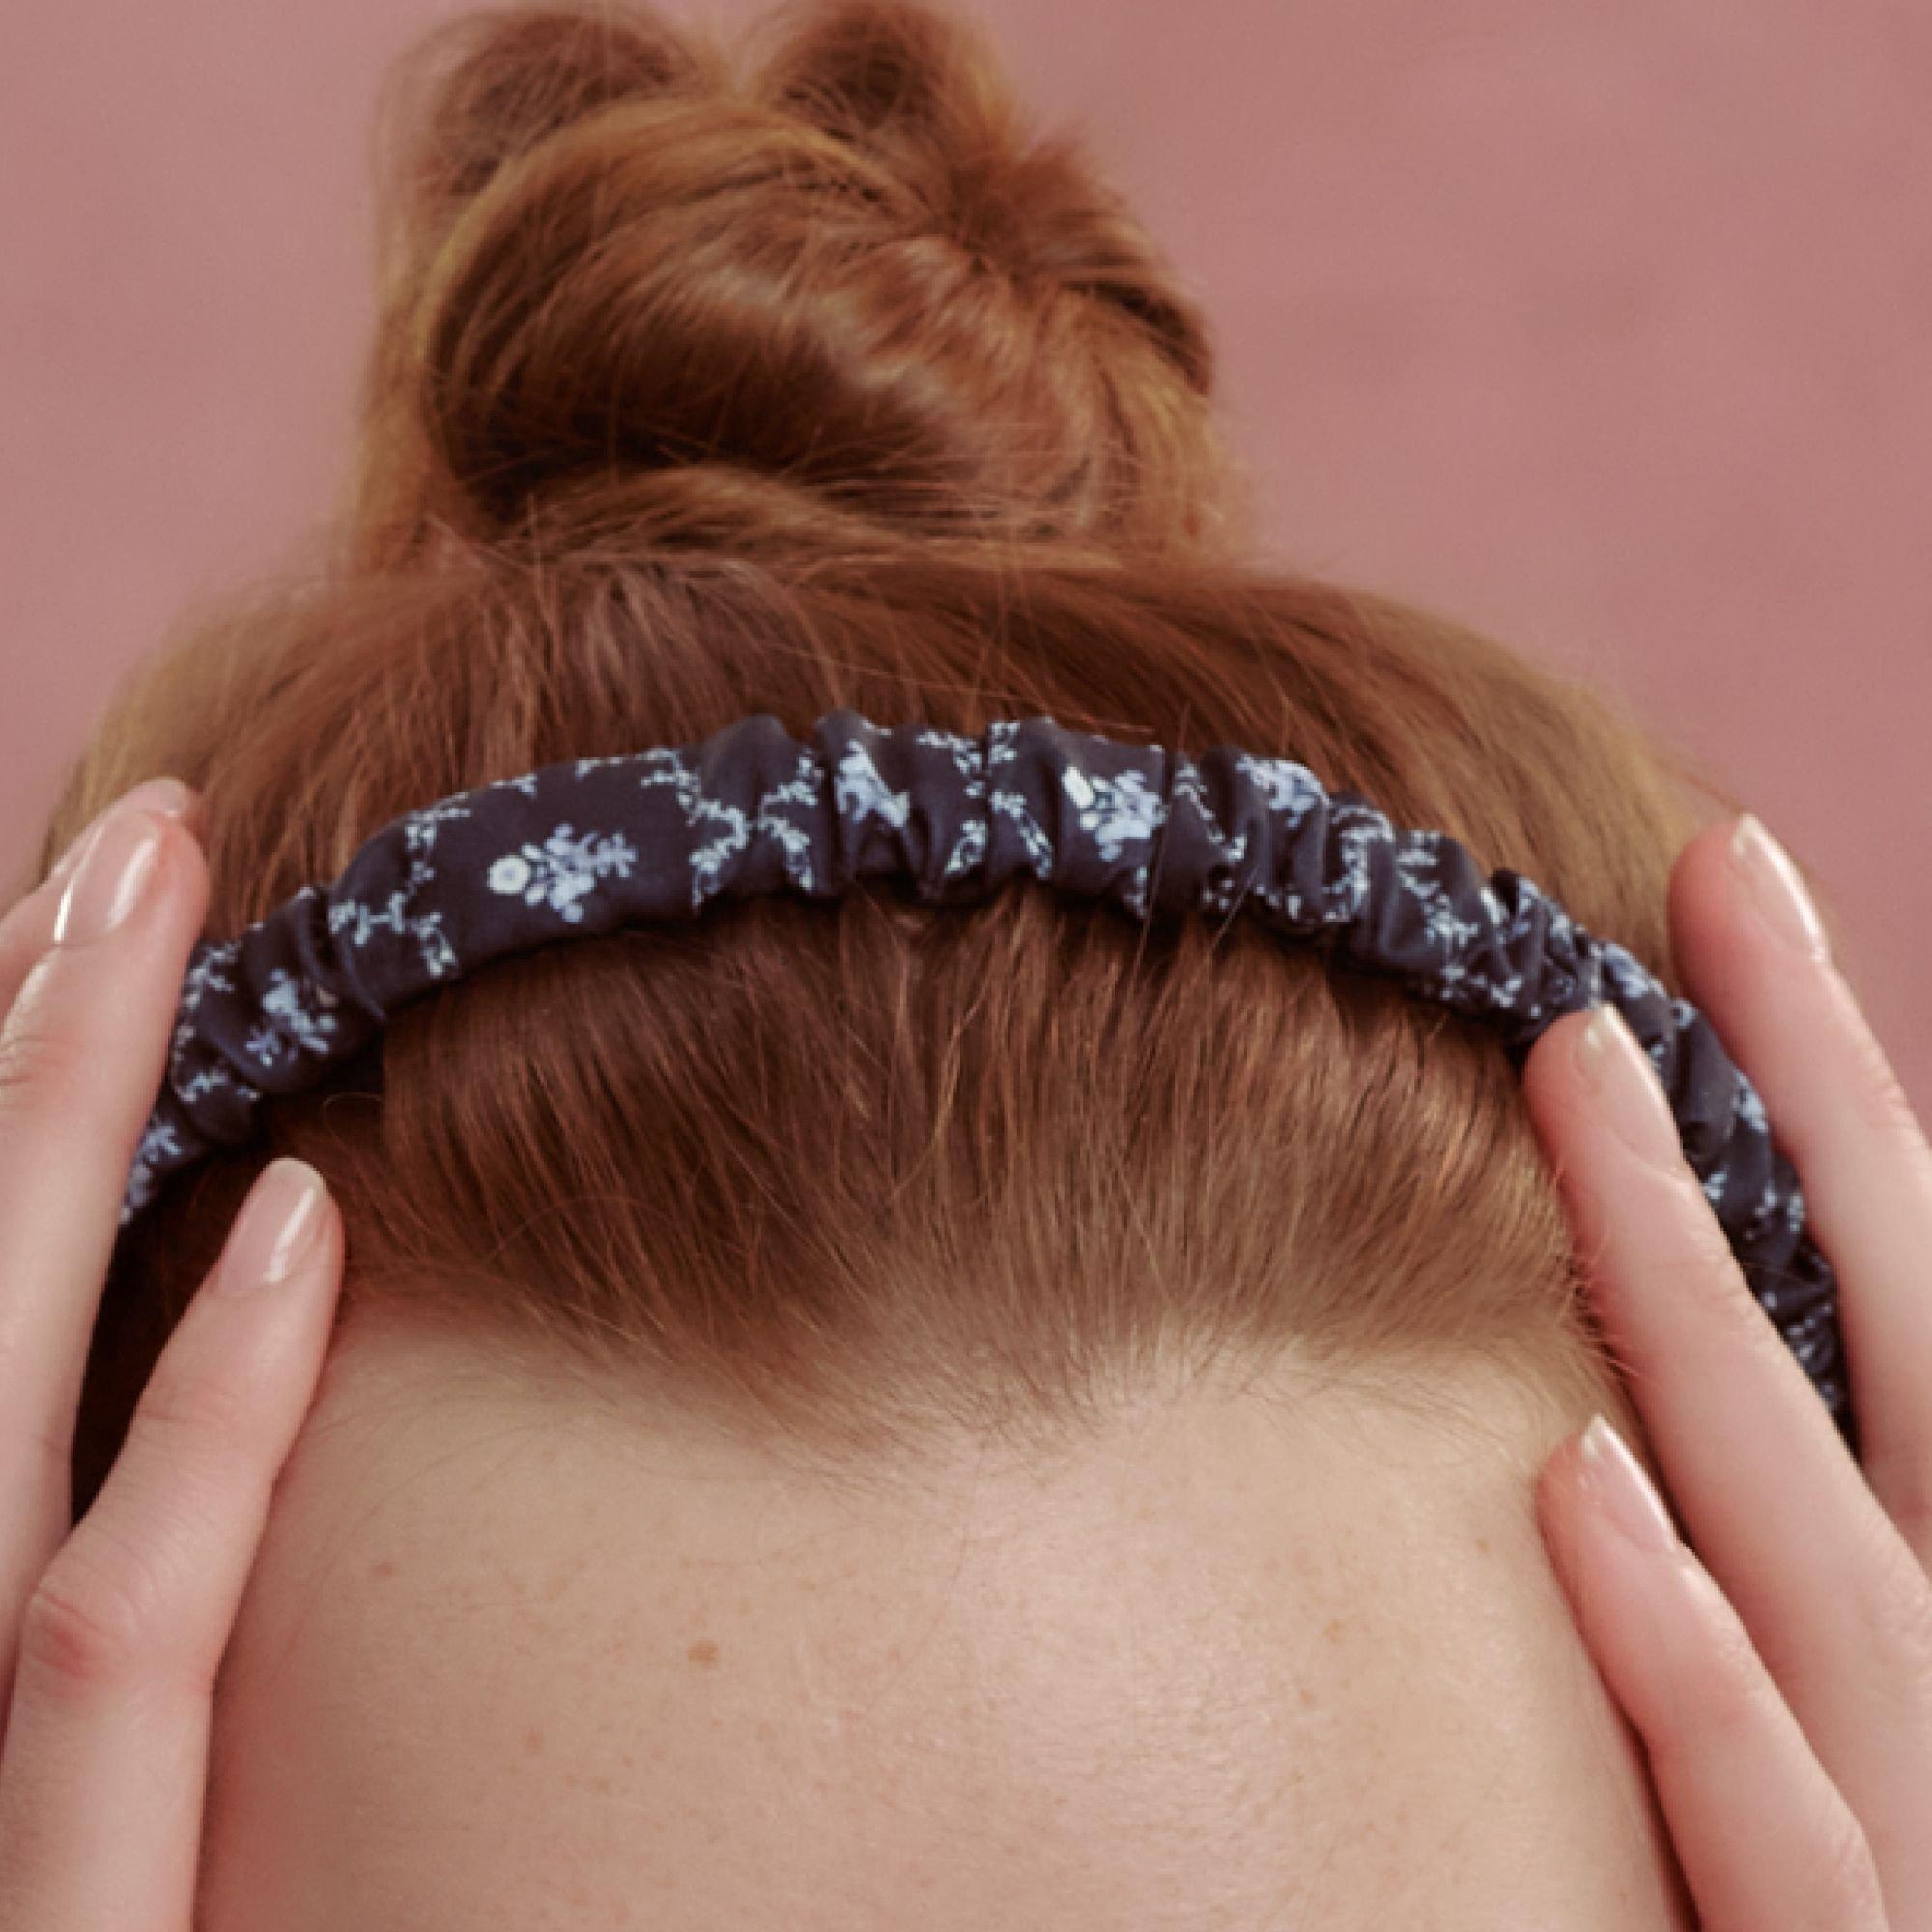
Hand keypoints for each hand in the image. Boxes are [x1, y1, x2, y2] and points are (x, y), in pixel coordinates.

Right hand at [0, 779, 343, 1925]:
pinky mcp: (59, 1927)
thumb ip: (119, 1550)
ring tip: (144, 915)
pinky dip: (189, 1434)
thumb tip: (252, 1273)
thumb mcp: (90, 1748)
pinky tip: (292, 1231)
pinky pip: (108, 1658)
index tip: (80, 946)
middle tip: (128, 845)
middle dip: (17, 1067)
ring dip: (60, 1153)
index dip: (12, 1135)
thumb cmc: (101, 1902)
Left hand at [1524, 814, 1931, 1928]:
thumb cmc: (1891, 1859)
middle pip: (1906, 1349)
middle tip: (1704, 878)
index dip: (1833, 1086)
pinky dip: (1697, 1672)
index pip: (1914, 1294)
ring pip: (1819, 1536)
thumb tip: (1646, 1343)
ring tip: (1576, 1083)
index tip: (1724, 876)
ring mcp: (1931, 1826)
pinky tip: (1581, 1495)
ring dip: (1707, 1306)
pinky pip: (1778, 1835)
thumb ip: (1800, 1505)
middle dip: (1813, 1112)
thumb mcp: (1863, 1675)